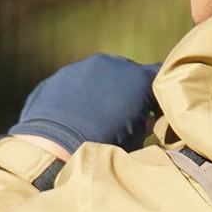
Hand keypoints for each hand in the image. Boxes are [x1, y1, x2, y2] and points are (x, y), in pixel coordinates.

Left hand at [6, 54, 159, 157]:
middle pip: (126, 72)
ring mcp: (81, 67)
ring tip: (92, 118)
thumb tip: (144, 121)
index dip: (157, 95)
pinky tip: (71, 117)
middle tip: (122, 114)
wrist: (53, 147)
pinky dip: (75, 96)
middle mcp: (110, 64)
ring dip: (99, 91)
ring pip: (97, 76)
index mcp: (136, 77)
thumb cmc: (103, 145)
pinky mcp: (56, 77)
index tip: (154, 110)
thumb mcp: (134, 140)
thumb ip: (143, 125)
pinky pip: (72, 84)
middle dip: (126, 90)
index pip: (158, 77)